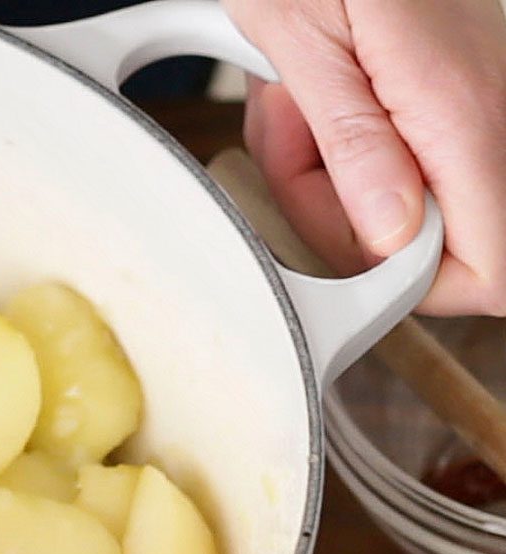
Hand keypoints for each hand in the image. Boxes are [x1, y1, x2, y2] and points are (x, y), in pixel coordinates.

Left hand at [227, 0, 505, 316]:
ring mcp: (481, 98)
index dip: (416, 288)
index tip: (348, 257)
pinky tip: (308, 97)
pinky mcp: (453, 88)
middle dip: (348, 215)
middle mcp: (491, 110)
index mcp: (463, 112)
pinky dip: (343, 138)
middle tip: (294, 156)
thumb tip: (388, 237)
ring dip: (332, 170)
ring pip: (412, 194)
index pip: (488, 268)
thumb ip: (354, 143)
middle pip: (443, 237)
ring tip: (292, 107)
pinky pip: (404, 150)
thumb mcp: (307, 40)